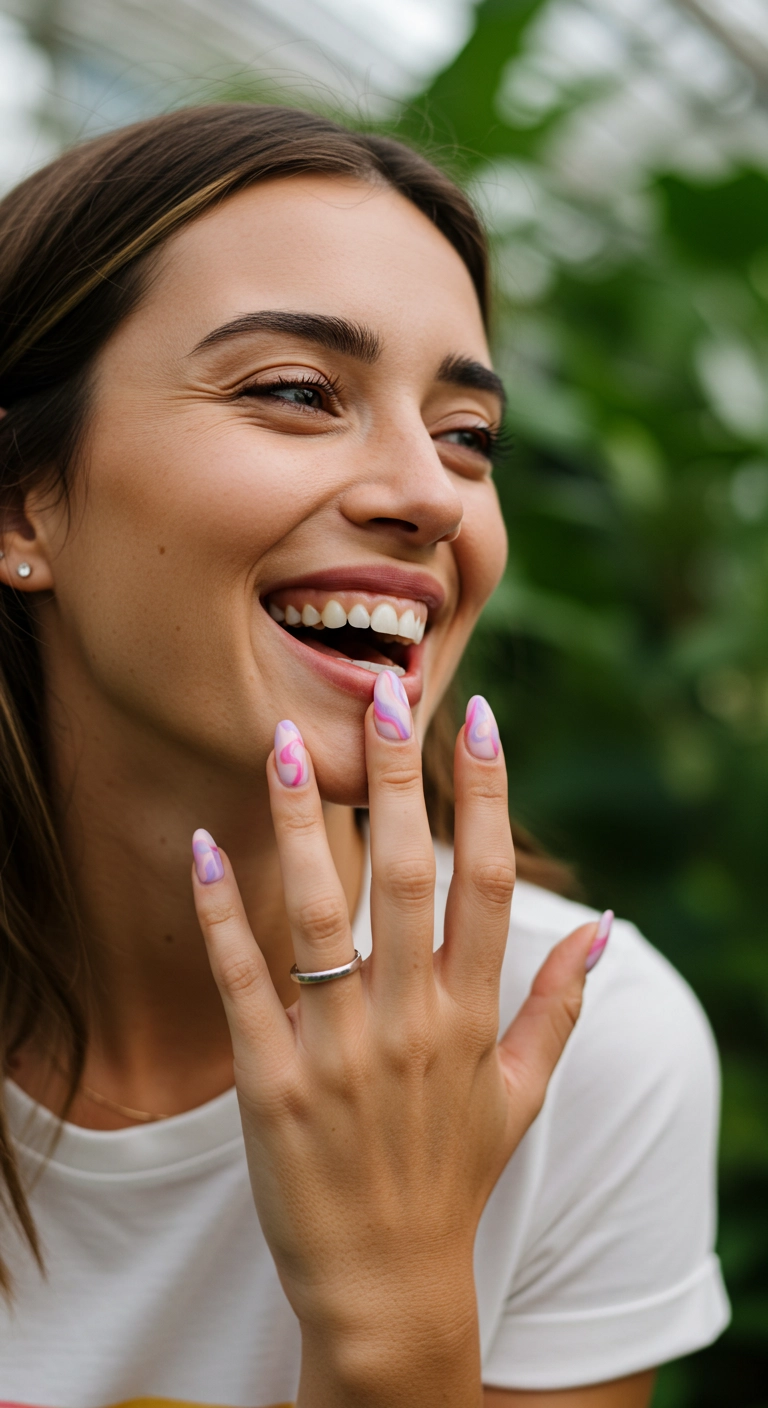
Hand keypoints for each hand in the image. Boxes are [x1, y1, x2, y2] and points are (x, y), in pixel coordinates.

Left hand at [192, 677, 608, 1407]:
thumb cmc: (454, 1176)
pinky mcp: (270, 1084)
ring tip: (283, 742)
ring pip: (319, 915)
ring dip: (298, 824)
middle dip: (397, 781)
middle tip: (386, 695)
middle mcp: (410, 1022)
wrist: (389, 1286)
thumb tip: (605, 925)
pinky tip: (203, 847)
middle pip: (406, 877)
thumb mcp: (523, 1094)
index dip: (487, 797)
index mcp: (472, 1016)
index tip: (480, 721)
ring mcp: (338, 1052)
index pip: (488, 884)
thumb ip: (560, 1005)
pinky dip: (220, 915)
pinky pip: (242, 984)